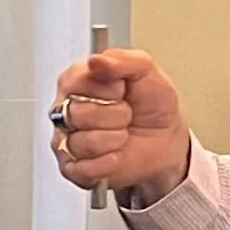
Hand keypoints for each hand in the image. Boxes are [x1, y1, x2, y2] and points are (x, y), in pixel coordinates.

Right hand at [50, 48, 191, 203]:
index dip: (107, 88)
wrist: (164, 140)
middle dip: (114, 115)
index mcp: (76, 82)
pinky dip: (109, 162)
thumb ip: (122, 60)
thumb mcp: (147, 72)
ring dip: (114, 139)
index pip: (76, 82)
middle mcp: (66, 111)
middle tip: (124, 115)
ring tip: (121, 135)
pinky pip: (85, 168)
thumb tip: (96, 61)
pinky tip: (115, 154)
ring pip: (83, 142)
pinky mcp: (72, 170)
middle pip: (77, 114)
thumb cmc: (151, 105)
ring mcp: (65, 142)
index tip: (121, 89)